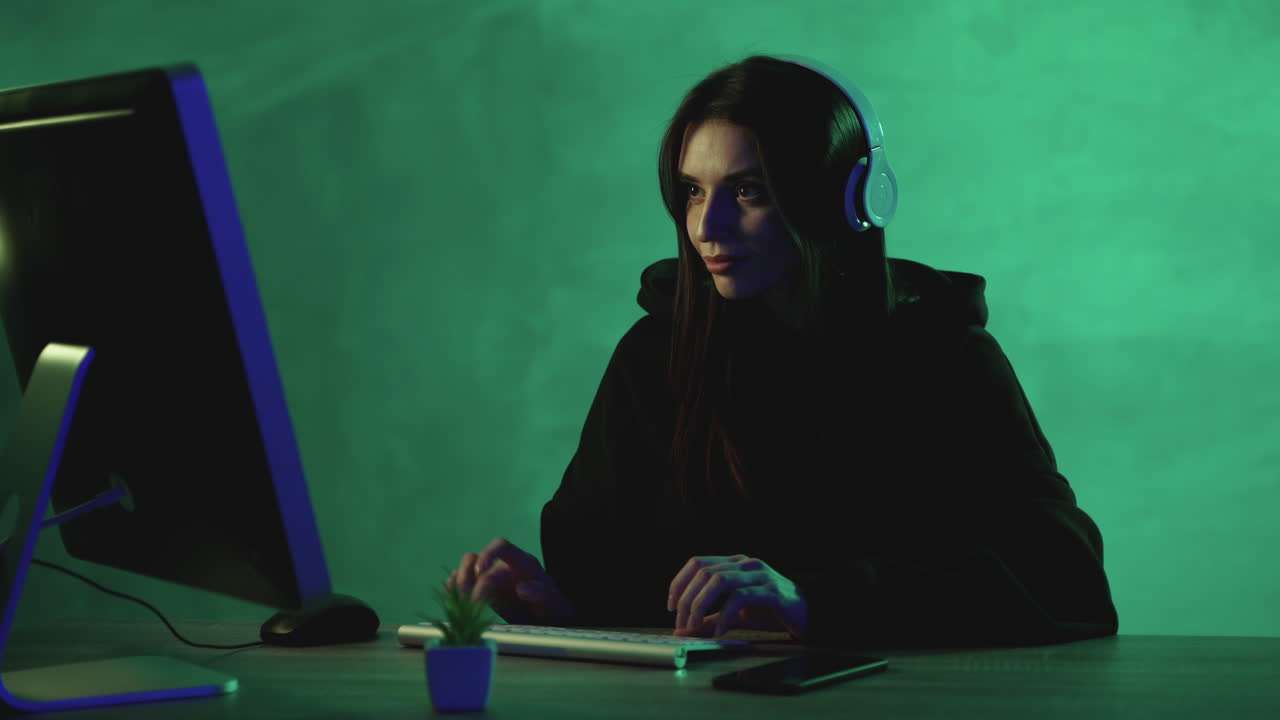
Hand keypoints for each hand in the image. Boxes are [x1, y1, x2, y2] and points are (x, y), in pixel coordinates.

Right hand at [447, 537, 574, 625]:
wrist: (547, 618)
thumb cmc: (551, 606)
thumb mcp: (552, 601)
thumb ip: (539, 593)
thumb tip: (521, 588)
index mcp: (520, 562)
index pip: (501, 545)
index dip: (488, 554)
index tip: (481, 572)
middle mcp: (502, 566)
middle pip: (476, 558)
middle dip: (469, 577)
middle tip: (471, 600)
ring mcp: (489, 577)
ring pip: (466, 568)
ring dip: (459, 580)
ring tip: (460, 598)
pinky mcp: (481, 591)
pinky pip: (463, 582)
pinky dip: (454, 587)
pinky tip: (451, 596)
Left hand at [667, 554, 807, 639]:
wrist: (808, 613)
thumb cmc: (771, 611)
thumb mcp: (735, 615)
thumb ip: (709, 620)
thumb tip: (683, 630)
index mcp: (734, 563)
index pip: (698, 562)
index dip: (680, 582)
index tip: (671, 606)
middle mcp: (744, 563)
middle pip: (704, 572)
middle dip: (687, 599)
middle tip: (682, 624)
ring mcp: (758, 575)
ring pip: (719, 580)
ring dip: (701, 604)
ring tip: (695, 626)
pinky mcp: (770, 590)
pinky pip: (740, 597)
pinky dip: (724, 615)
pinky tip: (721, 632)